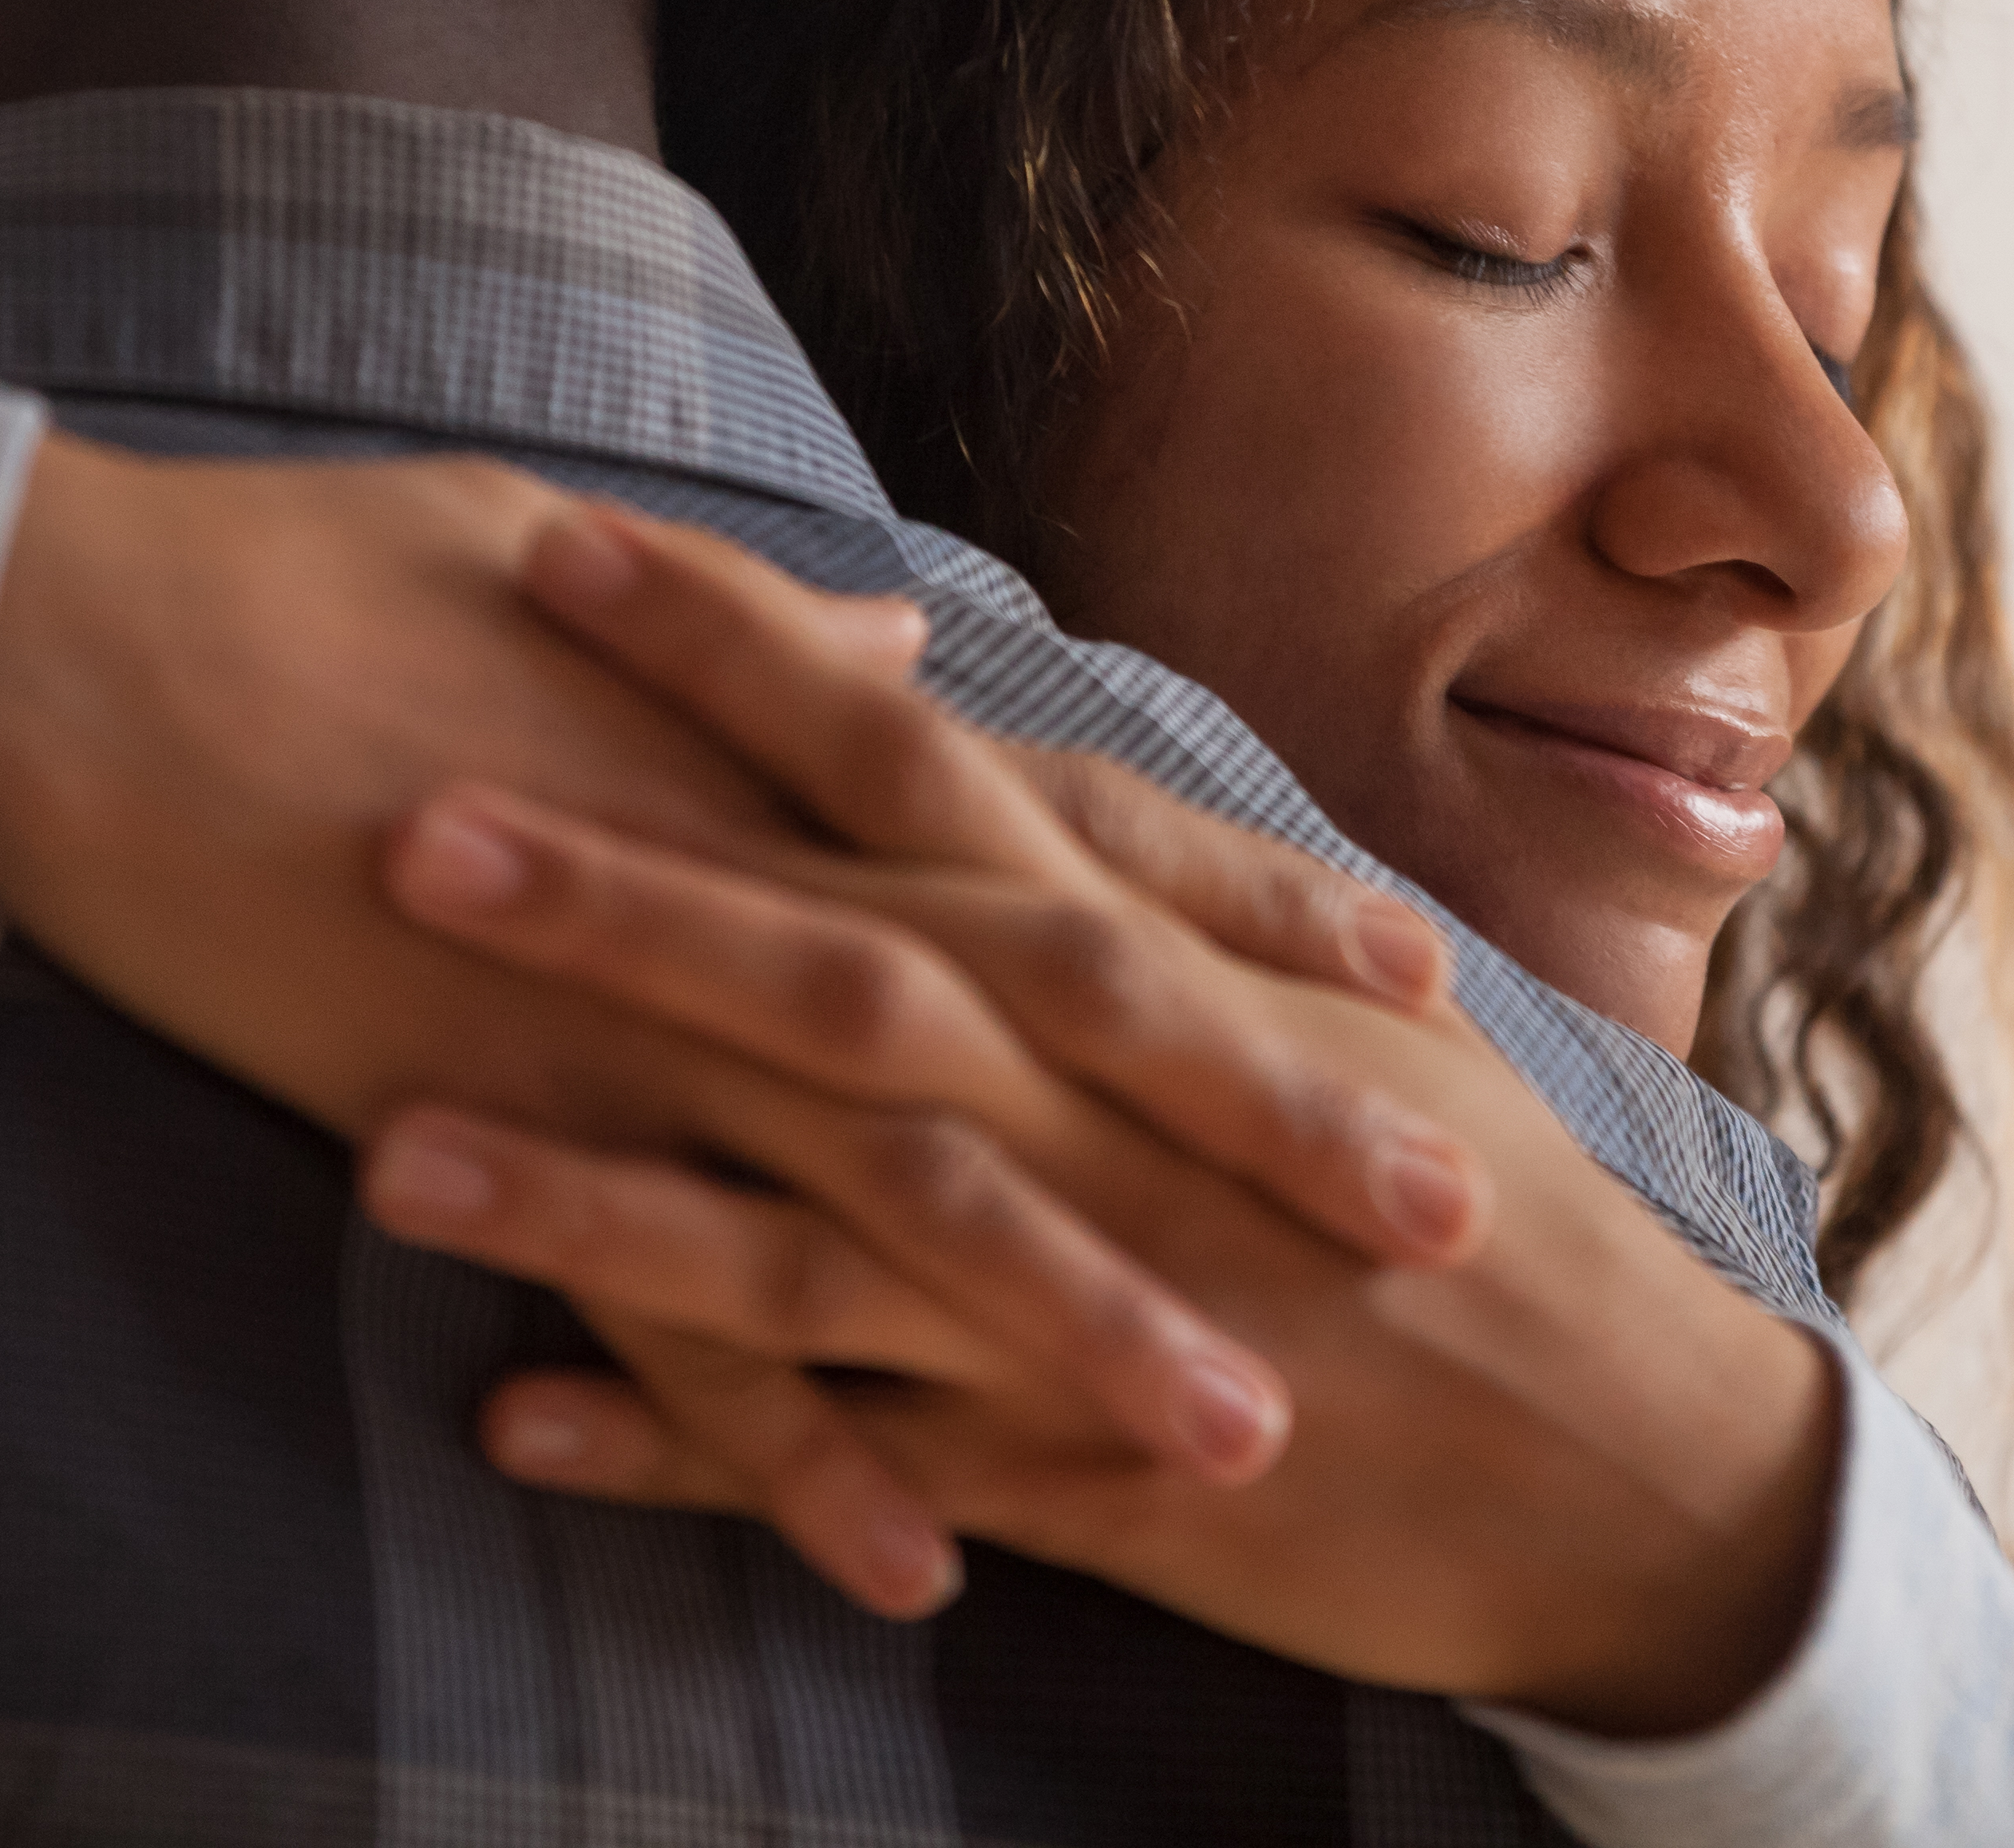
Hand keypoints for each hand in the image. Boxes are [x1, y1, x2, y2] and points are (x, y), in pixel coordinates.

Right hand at [0, 436, 1485, 1546]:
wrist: (60, 655)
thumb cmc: (310, 584)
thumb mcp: (573, 578)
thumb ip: (767, 650)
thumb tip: (895, 646)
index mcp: (782, 751)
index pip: (1073, 835)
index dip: (1250, 905)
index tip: (1413, 970)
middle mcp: (749, 883)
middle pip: (1056, 1023)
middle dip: (1257, 1129)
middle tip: (1445, 1225)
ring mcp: (631, 1019)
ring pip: (904, 1197)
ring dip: (1077, 1327)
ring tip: (1241, 1438)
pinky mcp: (494, 1130)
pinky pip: (673, 1326)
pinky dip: (796, 1453)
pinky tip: (914, 1562)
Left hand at [373, 508, 1849, 1733]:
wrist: (1636, 1459)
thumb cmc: (1480, 1210)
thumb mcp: (1322, 1007)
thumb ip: (1139, 879)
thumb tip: (992, 740)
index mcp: (1149, 961)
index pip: (917, 759)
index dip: (742, 652)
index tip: (563, 540)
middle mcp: (1102, 1104)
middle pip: (834, 969)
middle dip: (621, 892)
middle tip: (399, 810)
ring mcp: (1086, 1293)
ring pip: (802, 1230)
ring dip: (593, 1191)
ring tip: (377, 1149)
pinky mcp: (1078, 1472)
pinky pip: (847, 1457)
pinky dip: (683, 1444)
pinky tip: (511, 1423)